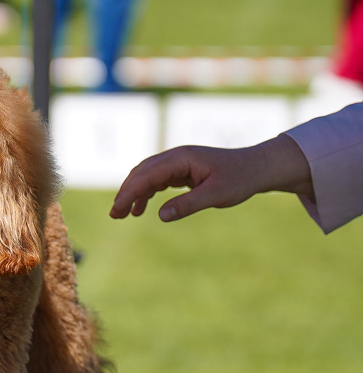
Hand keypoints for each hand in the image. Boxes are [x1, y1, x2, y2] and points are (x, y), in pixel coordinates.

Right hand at [109, 134, 312, 221]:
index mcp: (182, 158)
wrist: (258, 168)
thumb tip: (160, 216)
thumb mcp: (216, 195)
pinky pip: (155, 180)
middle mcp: (176, 157)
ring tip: (122, 215)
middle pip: (141, 173)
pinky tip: (140, 210)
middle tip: (114, 215)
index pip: (147, 175)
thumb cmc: (240, 179)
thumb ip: (188, 204)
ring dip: (132, 193)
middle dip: (125, 193)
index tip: (118, 210)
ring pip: (145, 176)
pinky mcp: (181, 170)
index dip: (130, 192)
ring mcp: (177, 163)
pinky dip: (144, 194)